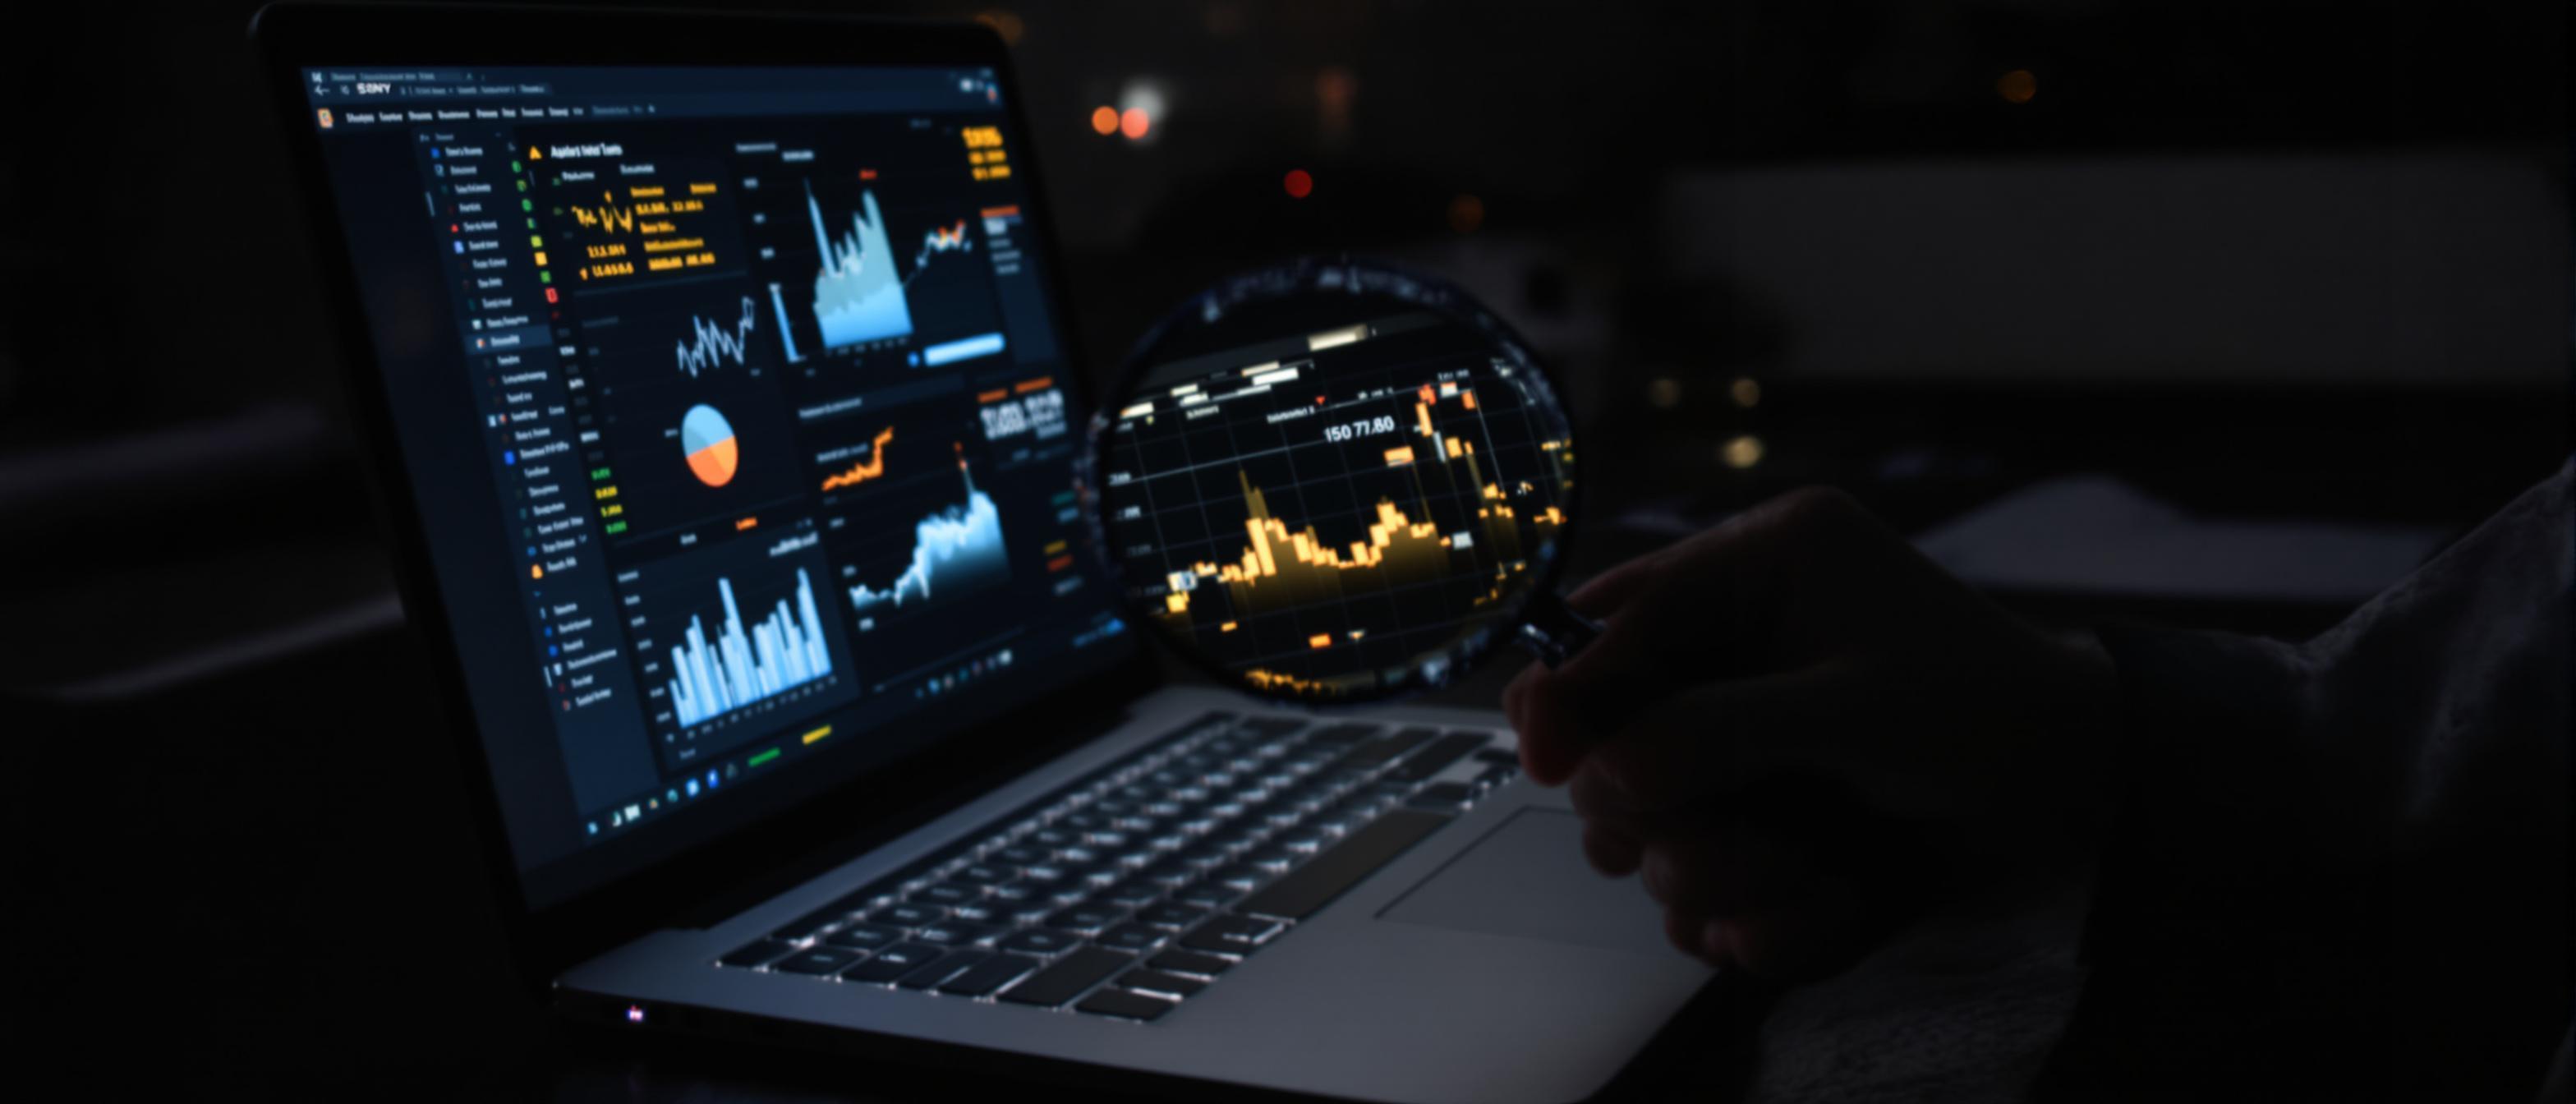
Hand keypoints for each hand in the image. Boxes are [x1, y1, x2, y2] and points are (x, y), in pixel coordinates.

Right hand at [1504, 487, 2119, 980]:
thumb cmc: (1982, 713)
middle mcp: (1739, 622)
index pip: (1624, 614)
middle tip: (1646, 846)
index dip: (1571, 687)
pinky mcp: (1757, 772)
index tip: (1541, 761)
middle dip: (1638, 789)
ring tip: (1749, 884)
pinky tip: (1764, 925)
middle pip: (1619, 706)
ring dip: (1690, 853)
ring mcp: (1744, 702)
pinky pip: (1697, 830)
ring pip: (1650, 783)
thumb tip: (1606, 770)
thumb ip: (1724, 730)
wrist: (2076, 779)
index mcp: (1763, 559)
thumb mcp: (1854, 710)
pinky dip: (1727, 891)